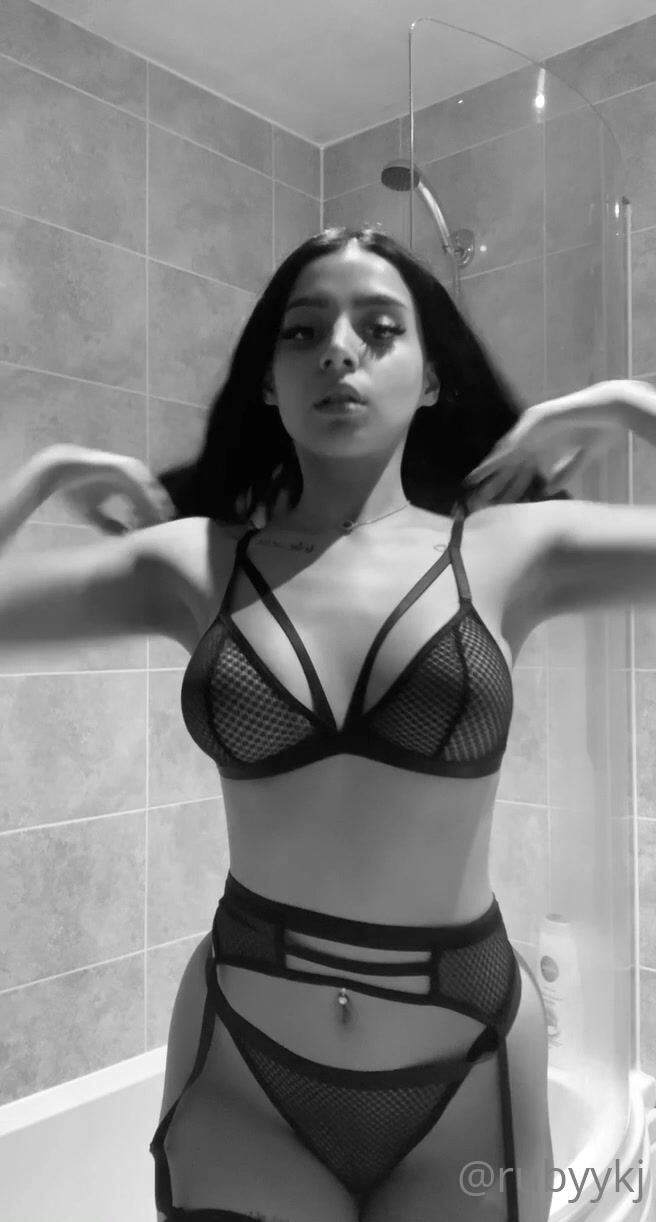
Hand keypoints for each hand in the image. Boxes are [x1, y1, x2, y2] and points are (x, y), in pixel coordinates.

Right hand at [46, 444, 175, 533]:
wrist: (60, 471)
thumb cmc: (74, 492)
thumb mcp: (92, 515)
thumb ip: (107, 526)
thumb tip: (122, 537)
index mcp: (124, 489)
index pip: (144, 506)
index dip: (149, 520)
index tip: (151, 534)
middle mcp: (128, 479)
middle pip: (150, 496)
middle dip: (156, 511)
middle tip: (161, 526)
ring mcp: (127, 470)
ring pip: (148, 487)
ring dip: (154, 501)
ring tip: (159, 515)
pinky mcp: (123, 464)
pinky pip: (140, 477)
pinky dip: (145, 489)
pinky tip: (148, 503)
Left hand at [462, 379, 650, 507]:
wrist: (613, 408)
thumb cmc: (601, 430)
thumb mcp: (582, 458)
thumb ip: (565, 473)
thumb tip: (547, 490)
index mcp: (544, 450)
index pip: (522, 474)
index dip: (509, 490)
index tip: (497, 506)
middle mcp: (536, 439)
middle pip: (510, 466)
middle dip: (494, 482)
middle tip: (477, 499)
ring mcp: (535, 427)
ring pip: (508, 450)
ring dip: (492, 465)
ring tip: (476, 478)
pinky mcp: (539, 415)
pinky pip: (521, 434)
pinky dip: (509, 447)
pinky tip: (497, 460)